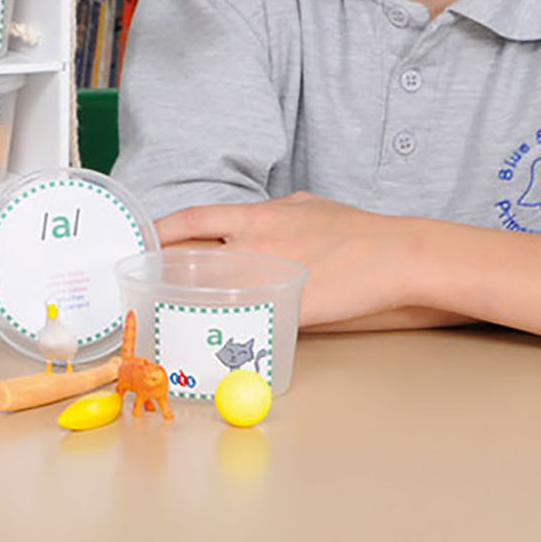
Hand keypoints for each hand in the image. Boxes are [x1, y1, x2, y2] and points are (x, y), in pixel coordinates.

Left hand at [154, 192, 427, 327]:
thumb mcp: (306, 206)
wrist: (397, 256)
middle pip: (193, 258)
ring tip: (172, 311)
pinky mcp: (289, 310)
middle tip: (148, 281)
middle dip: (166, 271)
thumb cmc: (356, 230)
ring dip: (192, 302)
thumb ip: (275, 213)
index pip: (193, 220)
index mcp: (257, 216)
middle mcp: (254, 243)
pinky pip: (250, 321)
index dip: (163, 230)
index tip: (143, 239)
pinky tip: (219, 335)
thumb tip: (258, 216)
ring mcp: (269, 278)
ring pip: (214, 291)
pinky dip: (232, 327)